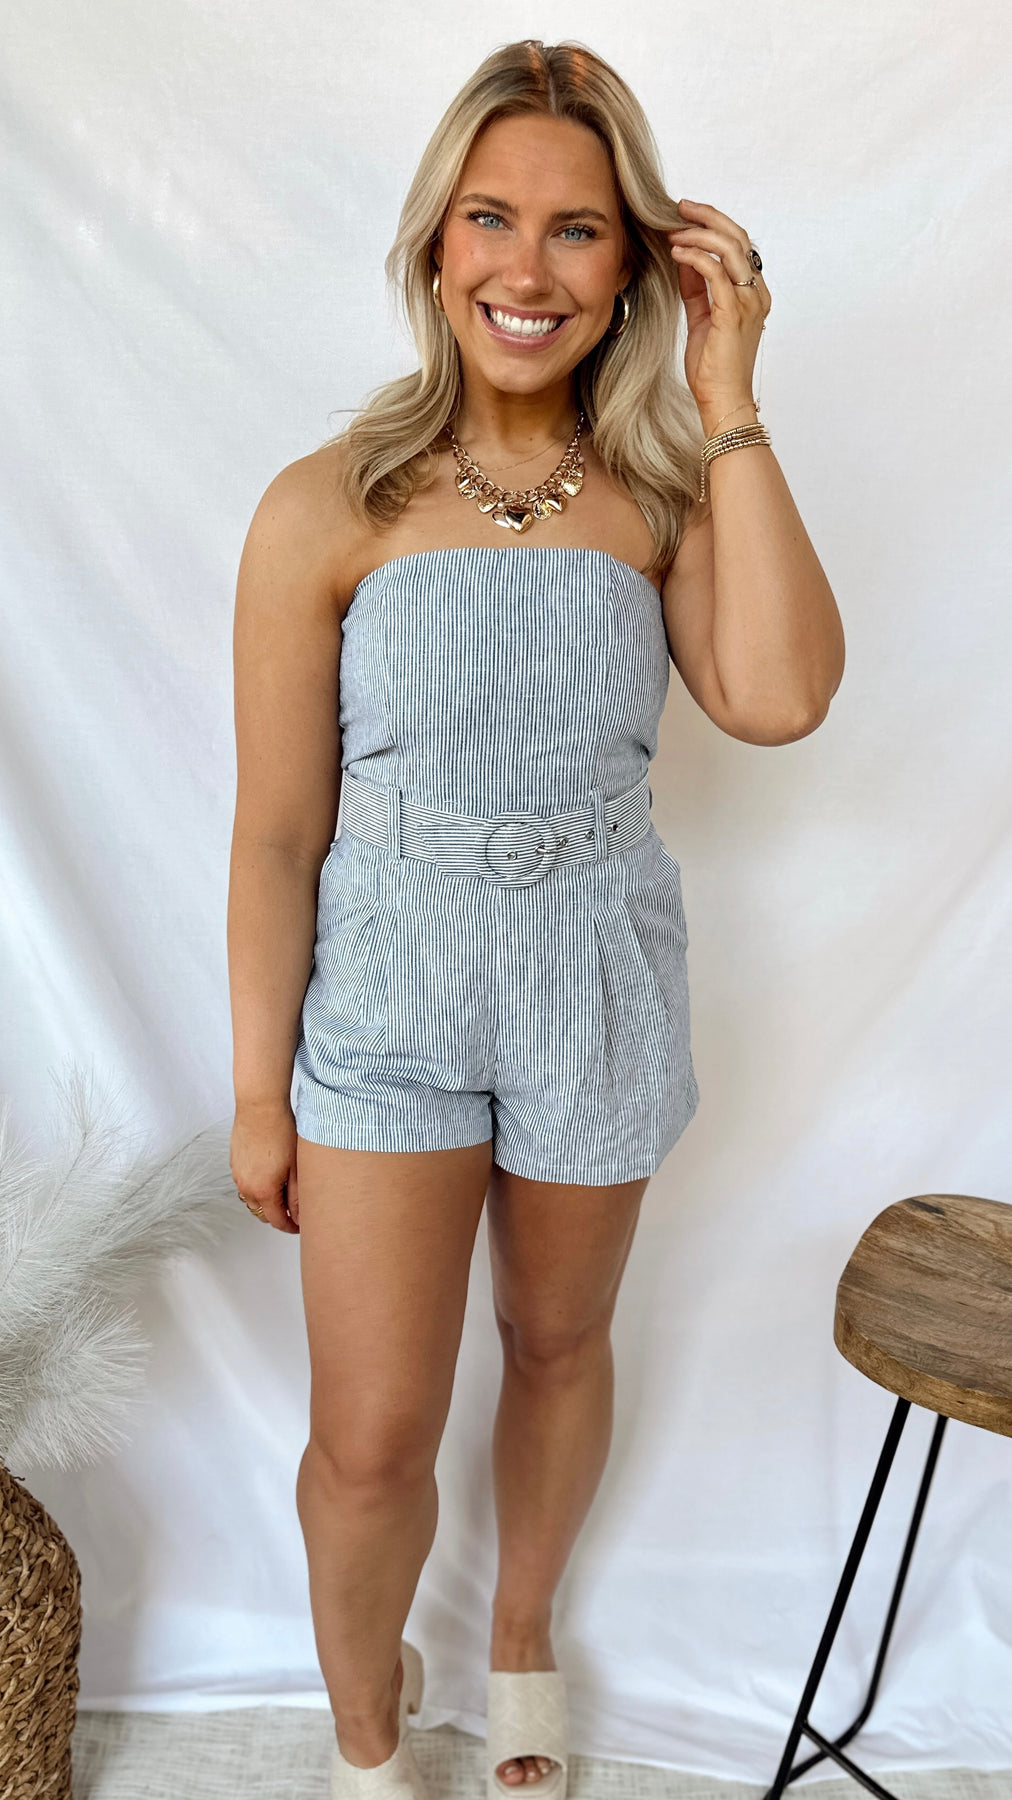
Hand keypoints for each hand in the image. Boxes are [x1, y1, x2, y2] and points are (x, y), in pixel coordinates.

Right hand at [230, 1098, 300, 1232]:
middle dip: (277, 1215)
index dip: (289, 1227)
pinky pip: (244, 1182)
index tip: (299, 1226)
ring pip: (251, 1198)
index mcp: (263, 1191)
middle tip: (294, 1209)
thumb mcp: (296, 1168)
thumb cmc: (280, 1131)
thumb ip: (297, 1196)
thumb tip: (299, 1216)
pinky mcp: (234, 1162)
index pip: (276, 1221)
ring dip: (265, 1200)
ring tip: (283, 1189)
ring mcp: (237, 1174)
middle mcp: (246, 1186)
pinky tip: (269, 1172)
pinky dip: (256, 1185)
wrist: (260, 1106)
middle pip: (261, 1213)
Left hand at [667, 197, 770, 433]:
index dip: (714, 225)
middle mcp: (756, 293)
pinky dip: (695, 257)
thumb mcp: (701, 318)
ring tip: (674, 232)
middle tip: (680, 207)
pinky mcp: (733, 313)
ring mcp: (748, 302)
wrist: (722, 401)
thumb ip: (696, 288)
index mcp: (753, 293)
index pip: (739, 244)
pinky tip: (677, 254)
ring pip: (730, 248)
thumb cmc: (712, 368)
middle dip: (708, 217)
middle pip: (738, 236)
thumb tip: (684, 259)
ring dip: (699, 234)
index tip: (686, 216)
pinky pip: (716, 272)